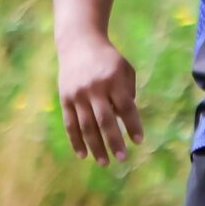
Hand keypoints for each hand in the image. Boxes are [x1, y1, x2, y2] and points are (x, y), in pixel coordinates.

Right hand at [58, 33, 142, 163]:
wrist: (79, 43)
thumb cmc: (108, 59)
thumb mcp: (124, 68)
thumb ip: (128, 92)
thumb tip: (125, 120)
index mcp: (113, 80)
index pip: (126, 107)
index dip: (132, 125)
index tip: (139, 141)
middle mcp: (94, 88)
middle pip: (105, 120)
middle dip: (114, 141)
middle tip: (123, 158)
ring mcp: (78, 95)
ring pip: (86, 126)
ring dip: (96, 147)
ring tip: (105, 162)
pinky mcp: (65, 99)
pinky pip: (70, 124)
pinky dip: (76, 141)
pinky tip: (83, 155)